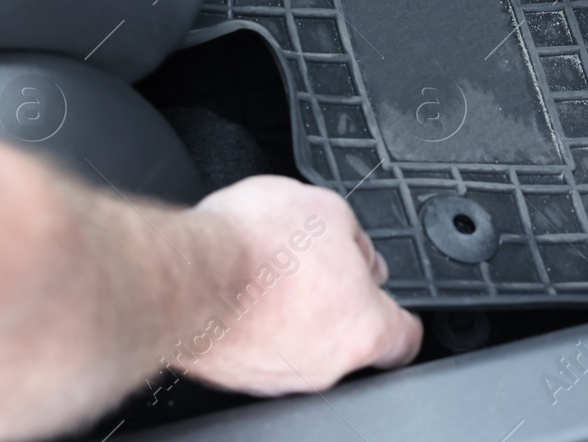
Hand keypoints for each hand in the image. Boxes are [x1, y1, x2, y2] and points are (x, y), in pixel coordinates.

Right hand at [180, 176, 421, 394]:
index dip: (401, 316)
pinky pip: (258, 349)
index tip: (392, 305)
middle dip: (337, 302)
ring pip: (300, 344)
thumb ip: (357, 241)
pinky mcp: (233, 377)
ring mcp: (275, 377)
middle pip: (348, 337)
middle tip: (315, 267)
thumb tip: (359, 255)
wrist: (183, 275)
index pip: (404, 339)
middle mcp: (323, 365)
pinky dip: (255, 324)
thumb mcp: (329, 209)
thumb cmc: (256, 244)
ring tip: (271, 273)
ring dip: (293, 314)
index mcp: (362, 328)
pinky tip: (241, 290)